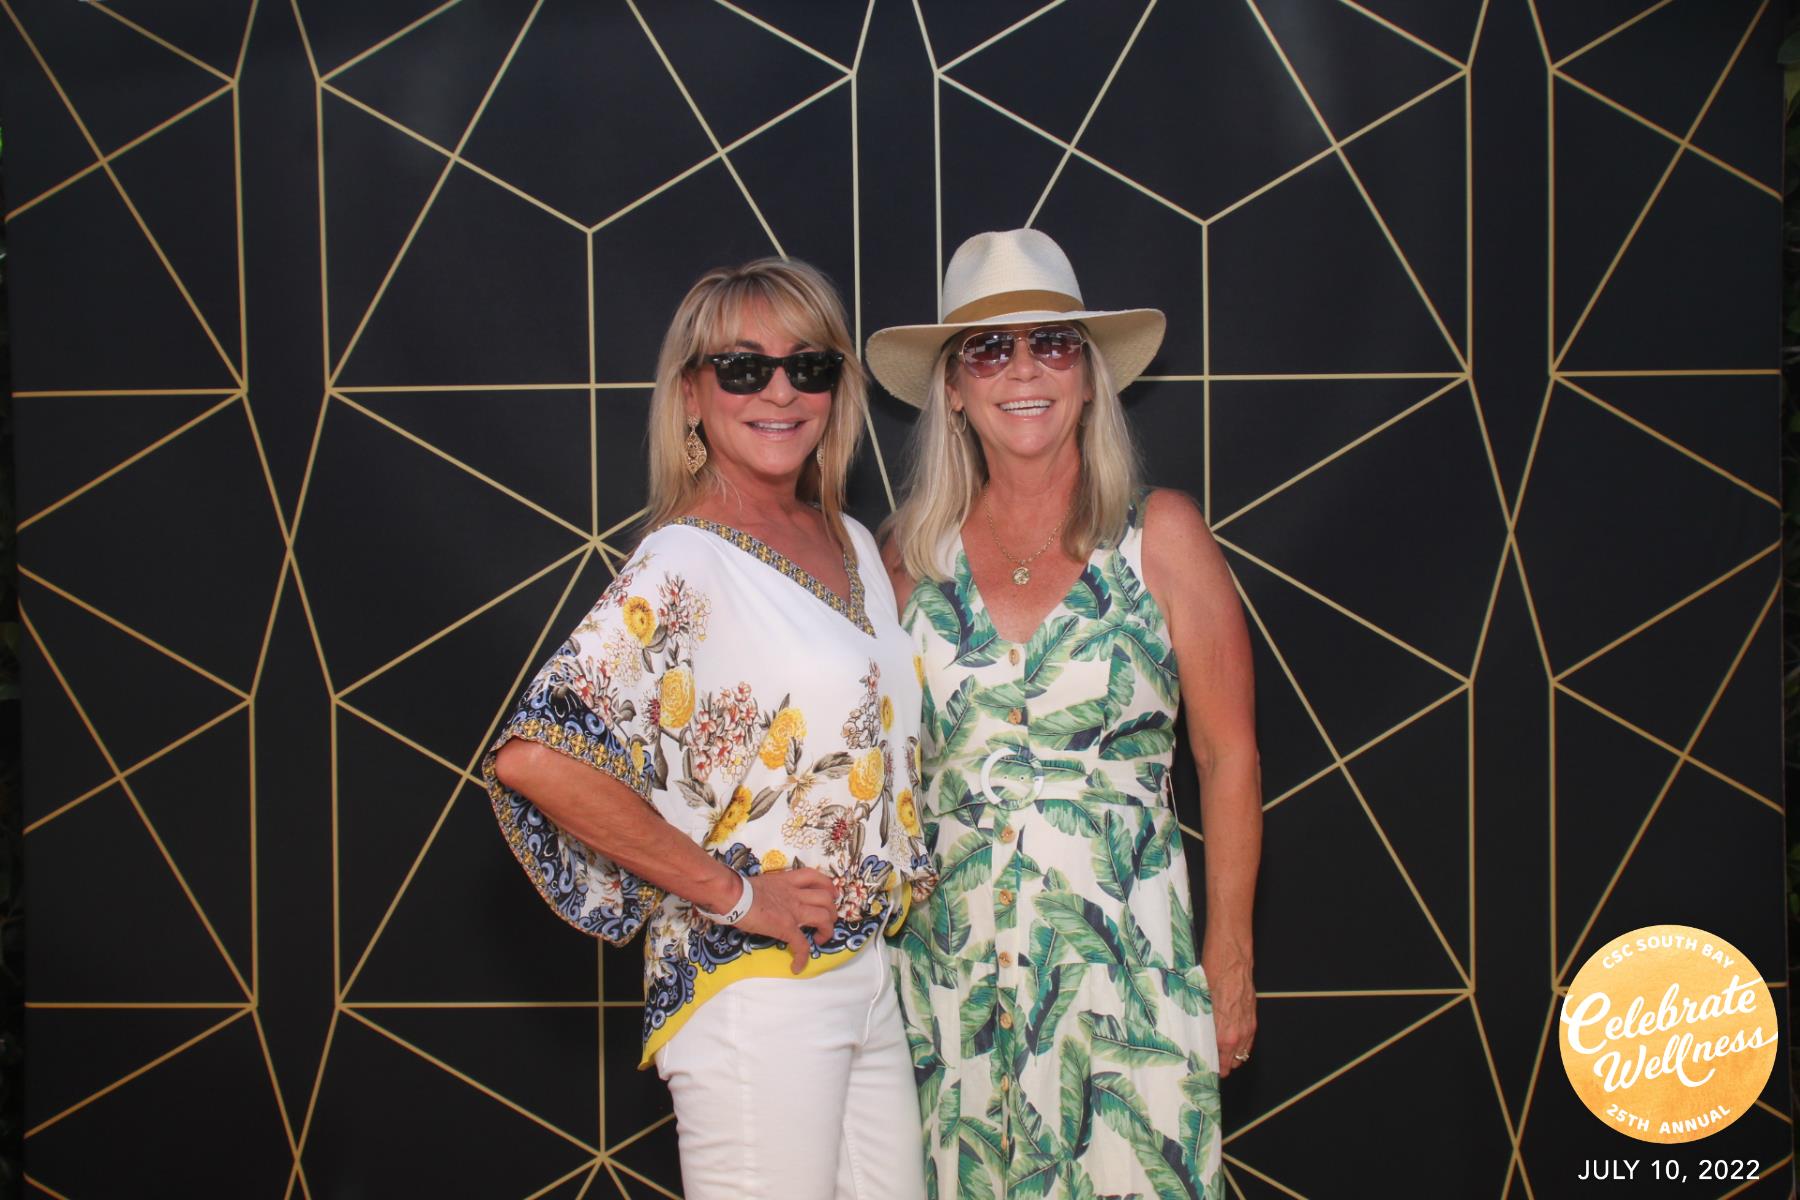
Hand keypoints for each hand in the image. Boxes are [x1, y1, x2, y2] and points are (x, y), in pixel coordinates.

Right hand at [733, 867, 838, 972]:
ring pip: (824, 917)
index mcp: (787, 881)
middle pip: (826, 898)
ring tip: (821, 938)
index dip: (827, 885)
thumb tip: (766, 898)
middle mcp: (795, 894)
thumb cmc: (738, 888)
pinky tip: (797, 967)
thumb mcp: (761, 883)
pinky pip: (802, 945)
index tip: (830, 894)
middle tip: (828, 920)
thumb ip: (771, 889)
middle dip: (832, 910)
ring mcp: (793, 910)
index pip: (814, 877)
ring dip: (828, 930)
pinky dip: (803, 957)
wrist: (733, 895)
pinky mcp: (787, 927)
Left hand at [1204, 948, 1256, 1078]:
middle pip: (1231, 1062)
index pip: (1218, 1063)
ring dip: (1231, 1057)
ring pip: (1241, 1054)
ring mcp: (1248, 1026)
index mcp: (1224, 1035)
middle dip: (1220, 1065)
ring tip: (1218, 1057)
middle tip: (1207, 1064)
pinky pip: (1248, 1041)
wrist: (1232, 957)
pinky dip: (1240, 1046)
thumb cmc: (1212, 976)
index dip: (1209, 1068)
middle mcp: (1239, 1034)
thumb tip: (1193, 1038)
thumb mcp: (1200, 1003)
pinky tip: (1230, 1043)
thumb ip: (1200, 1025)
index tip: (1201, 1071)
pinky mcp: (1253, 1017)